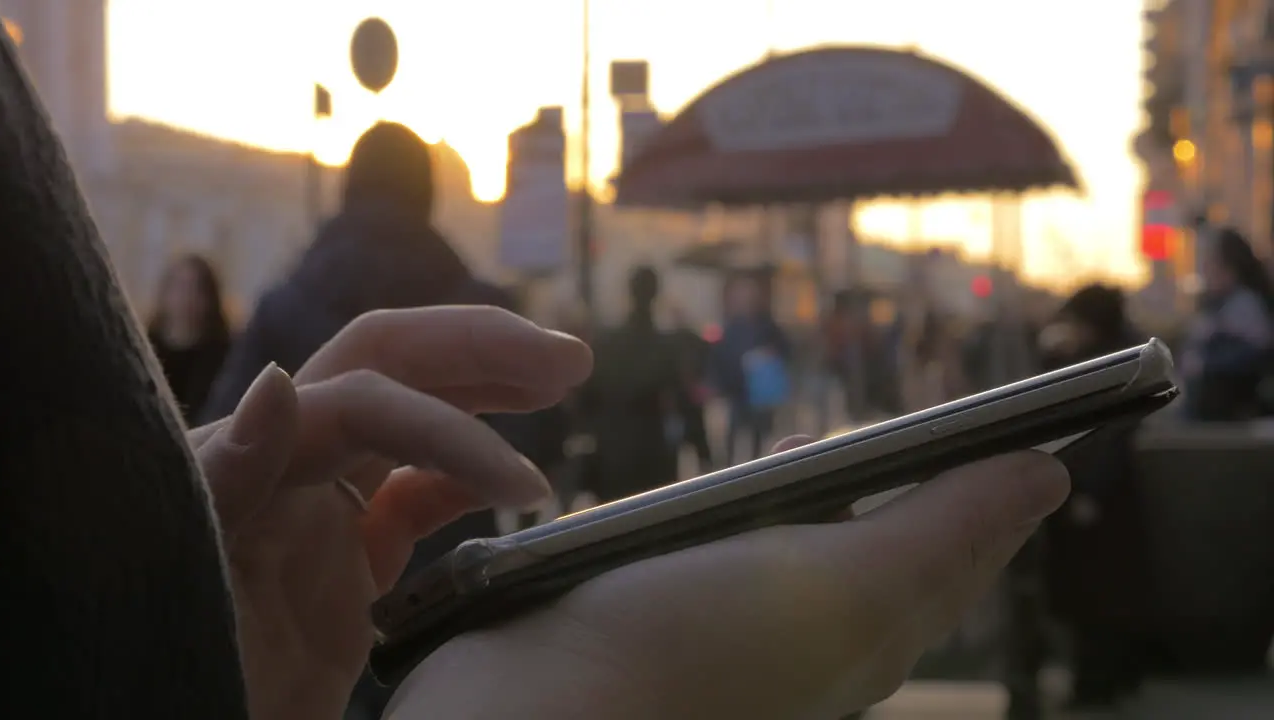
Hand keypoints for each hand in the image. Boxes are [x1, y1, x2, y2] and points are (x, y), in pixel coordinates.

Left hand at [189, 306, 591, 719]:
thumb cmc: (184, 662)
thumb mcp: (194, 571)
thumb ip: (227, 477)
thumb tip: (279, 383)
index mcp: (248, 456)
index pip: (364, 400)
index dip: (451, 429)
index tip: (526, 487)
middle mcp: (288, 462)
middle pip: (390, 367)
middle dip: (478, 351)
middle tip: (568, 361)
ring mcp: (321, 506)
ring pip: (410, 417)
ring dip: (483, 391)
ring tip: (559, 381)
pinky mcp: (348, 556)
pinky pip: (416, 494)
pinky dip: (467, 475)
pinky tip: (513, 480)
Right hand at [387, 440, 1068, 719]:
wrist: (538, 710)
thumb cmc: (694, 649)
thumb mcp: (845, 583)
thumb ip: (942, 530)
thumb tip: (1046, 479)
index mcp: (872, 632)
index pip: (958, 552)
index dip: (987, 484)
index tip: (1006, 417)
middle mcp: (815, 638)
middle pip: (887, 545)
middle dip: (905, 477)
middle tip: (913, 424)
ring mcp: (741, 626)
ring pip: (805, 541)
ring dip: (818, 486)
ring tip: (813, 442)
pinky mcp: (675, 610)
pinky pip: (730, 548)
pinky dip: (744, 508)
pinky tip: (726, 491)